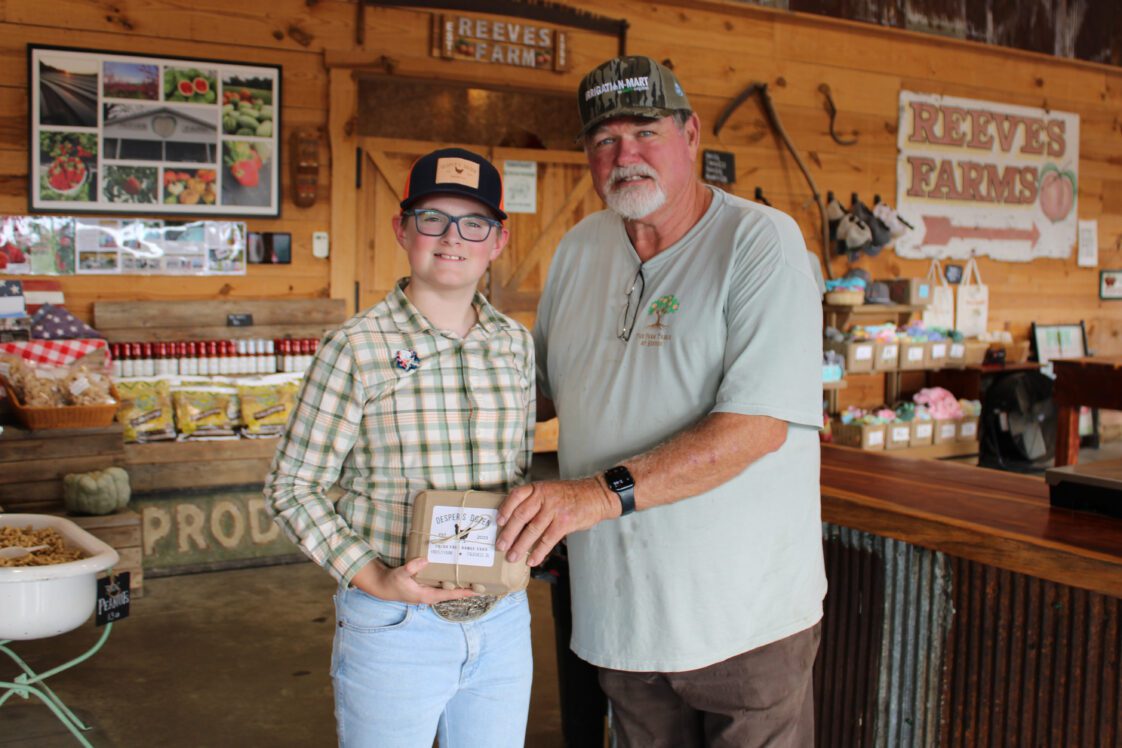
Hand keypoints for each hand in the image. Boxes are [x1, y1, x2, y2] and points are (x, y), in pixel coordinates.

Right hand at [350, 558, 476, 604]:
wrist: (383, 586)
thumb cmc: (393, 583)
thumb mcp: (401, 574)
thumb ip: (412, 567)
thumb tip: (425, 560)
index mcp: (428, 595)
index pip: (450, 594)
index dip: (465, 592)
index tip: (478, 590)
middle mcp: (431, 595)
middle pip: (453, 593)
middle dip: (467, 588)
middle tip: (483, 580)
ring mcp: (430, 592)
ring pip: (449, 589)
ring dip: (460, 584)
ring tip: (474, 576)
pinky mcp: (427, 587)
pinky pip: (443, 585)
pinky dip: (451, 580)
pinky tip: (456, 572)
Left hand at [496, 478, 617, 565]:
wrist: (596, 495)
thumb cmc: (570, 496)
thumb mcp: (549, 490)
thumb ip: (534, 501)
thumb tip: (515, 522)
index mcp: (538, 488)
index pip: (516, 496)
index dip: (505, 509)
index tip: (498, 521)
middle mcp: (544, 497)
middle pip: (521, 516)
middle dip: (508, 533)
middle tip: (500, 546)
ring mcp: (554, 509)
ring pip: (532, 530)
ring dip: (520, 546)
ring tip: (512, 557)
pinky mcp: (565, 522)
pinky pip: (547, 540)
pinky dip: (539, 552)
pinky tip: (532, 561)